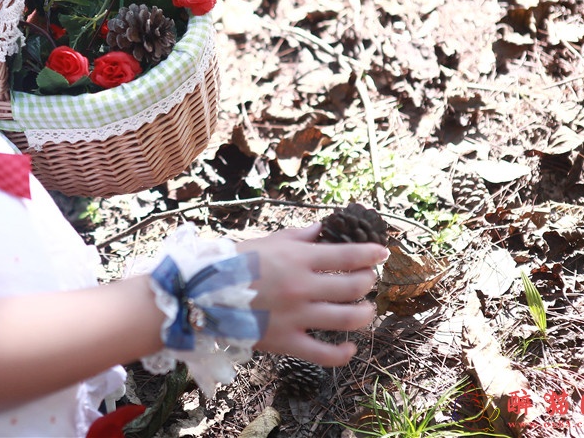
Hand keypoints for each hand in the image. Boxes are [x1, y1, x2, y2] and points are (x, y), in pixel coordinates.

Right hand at [238, 223, 387, 366]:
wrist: (201, 294)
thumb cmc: (235, 264)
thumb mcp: (268, 242)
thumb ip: (300, 236)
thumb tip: (324, 228)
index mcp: (297, 259)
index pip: (348, 254)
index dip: (371, 253)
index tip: (381, 253)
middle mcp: (302, 287)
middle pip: (355, 285)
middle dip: (368, 281)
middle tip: (367, 279)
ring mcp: (296, 317)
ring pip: (349, 318)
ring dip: (366, 312)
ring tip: (365, 308)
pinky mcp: (287, 342)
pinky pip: (326, 355)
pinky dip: (344, 353)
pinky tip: (350, 346)